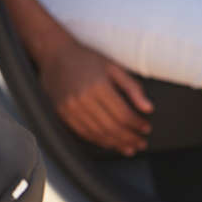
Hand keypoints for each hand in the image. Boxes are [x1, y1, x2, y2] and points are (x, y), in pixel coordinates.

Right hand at [37, 41, 153, 154]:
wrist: (53, 54)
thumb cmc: (84, 58)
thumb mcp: (112, 66)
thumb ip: (131, 87)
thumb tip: (147, 107)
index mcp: (98, 85)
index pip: (123, 114)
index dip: (137, 124)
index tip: (146, 128)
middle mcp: (82, 98)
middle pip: (112, 127)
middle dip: (130, 138)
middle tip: (141, 142)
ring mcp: (70, 107)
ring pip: (98, 133)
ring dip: (116, 143)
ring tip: (129, 147)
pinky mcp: (61, 113)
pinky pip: (83, 133)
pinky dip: (98, 140)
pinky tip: (109, 142)